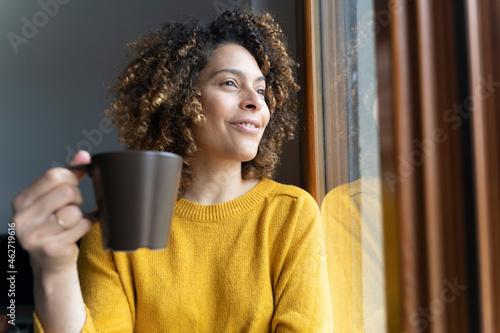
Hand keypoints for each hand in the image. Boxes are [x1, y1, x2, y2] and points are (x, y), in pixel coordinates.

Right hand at [11, 151, 93, 273]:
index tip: (73, 185)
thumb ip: (68, 174)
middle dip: (78, 198)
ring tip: (73, 221)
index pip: (53, 175)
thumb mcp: (53, 197)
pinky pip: (82, 227)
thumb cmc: (53, 225)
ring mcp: (34, 235)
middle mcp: (23, 217)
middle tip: (73, 207)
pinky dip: (86, 226)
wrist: (50, 260)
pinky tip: (76, 231)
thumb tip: (83, 155)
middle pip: (67, 192)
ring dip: (81, 215)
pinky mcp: (51, 249)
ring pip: (75, 211)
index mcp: (22, 200)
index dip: (71, 178)